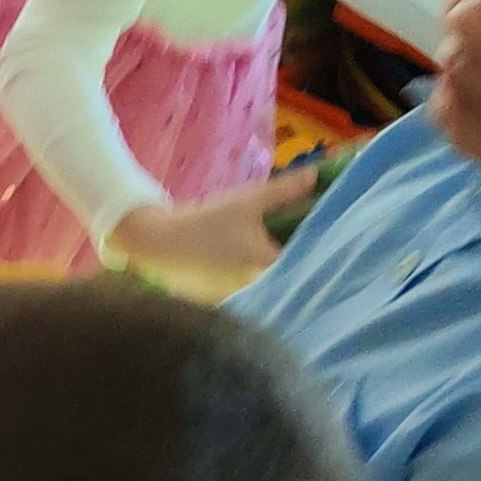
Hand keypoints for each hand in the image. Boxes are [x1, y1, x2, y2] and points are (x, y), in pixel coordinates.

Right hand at [107, 172, 310, 300]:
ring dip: (271, 281)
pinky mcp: (220, 306)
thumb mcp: (246, 201)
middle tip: (299, 251)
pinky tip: (244, 277)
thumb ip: (283, 190)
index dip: (316, 252)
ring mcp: (237, 300)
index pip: (305, 262)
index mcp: (266, 263)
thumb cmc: (205, 221)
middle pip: (286, 280)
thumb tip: (315, 175)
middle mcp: (256, 288)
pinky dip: (249, 289)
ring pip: (266, 292)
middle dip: (295, 267)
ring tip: (274, 265)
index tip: (324, 242)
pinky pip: (245, 300)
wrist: (155, 242)